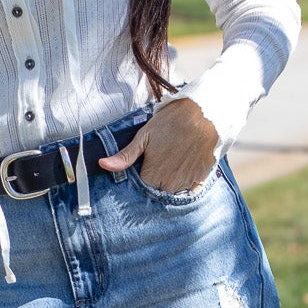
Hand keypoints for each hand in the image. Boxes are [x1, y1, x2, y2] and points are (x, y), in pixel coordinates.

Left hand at [98, 97, 219, 193]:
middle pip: (157, 191)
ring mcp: (186, 184)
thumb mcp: (144, 136)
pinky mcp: (201, 179)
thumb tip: (102, 165)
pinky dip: (188, 187)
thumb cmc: (171, 122)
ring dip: (171, 184)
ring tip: (173, 164)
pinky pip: (191, 192)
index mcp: (151, 177)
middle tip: (160, 162)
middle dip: (156, 181)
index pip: (141, 187)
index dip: (142, 177)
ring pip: (174, 192)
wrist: (205, 114)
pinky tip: (185, 173)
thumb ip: (124, 156)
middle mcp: (168, 185)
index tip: (145, 166)